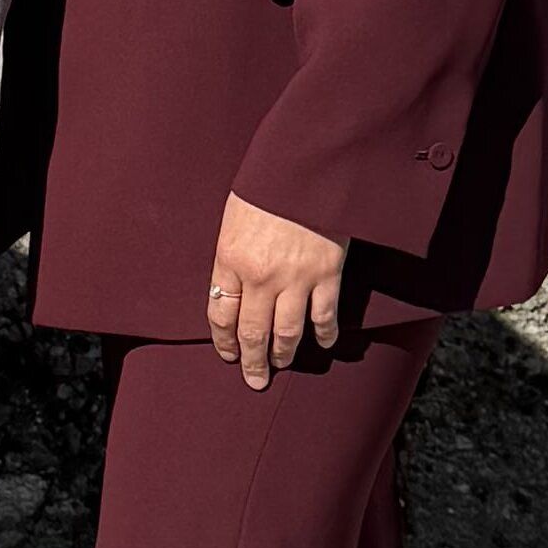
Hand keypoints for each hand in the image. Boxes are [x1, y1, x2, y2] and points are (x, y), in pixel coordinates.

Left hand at [207, 191, 344, 386]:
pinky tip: (322, 344)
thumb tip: (233, 290)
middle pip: (251, 332)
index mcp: (230, 258)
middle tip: (254, 380)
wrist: (306, 167)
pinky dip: (324, 334)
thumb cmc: (267, 187)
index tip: (228, 354)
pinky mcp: (327, 274)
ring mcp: (295, 278)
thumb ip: (232, 256)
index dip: (223, 340)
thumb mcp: (234, 219)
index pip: (220, 313)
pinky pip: (324, 316)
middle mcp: (260, 276)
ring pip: (286, 332)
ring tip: (281, 367)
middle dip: (252, 361)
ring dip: (283, 355)